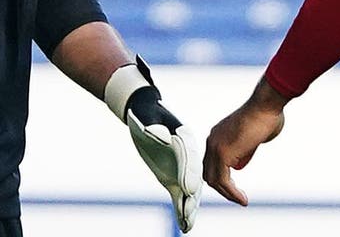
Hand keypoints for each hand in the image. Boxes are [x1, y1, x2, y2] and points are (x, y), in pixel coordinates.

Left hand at [105, 58, 202, 232]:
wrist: (145, 115)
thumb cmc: (146, 114)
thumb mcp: (150, 119)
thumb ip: (157, 129)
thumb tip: (165, 138)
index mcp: (184, 139)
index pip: (189, 159)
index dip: (190, 174)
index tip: (190, 188)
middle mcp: (187, 156)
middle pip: (193, 177)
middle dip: (192, 197)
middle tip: (190, 212)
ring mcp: (182, 168)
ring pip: (189, 190)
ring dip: (189, 208)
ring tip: (188, 224)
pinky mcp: (174, 178)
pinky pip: (180, 195)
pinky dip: (182, 209)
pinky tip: (184, 224)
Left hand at [203, 79, 286, 206]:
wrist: (266, 105)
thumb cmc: (266, 115)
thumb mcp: (253, 136)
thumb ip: (246, 148)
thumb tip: (244, 158)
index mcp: (218, 134)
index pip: (212, 162)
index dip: (221, 177)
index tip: (234, 187)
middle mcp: (213, 140)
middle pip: (209, 171)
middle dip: (222, 188)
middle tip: (237, 196)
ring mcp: (215, 146)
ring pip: (214, 179)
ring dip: (227, 193)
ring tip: (241, 200)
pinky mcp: (223, 153)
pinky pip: (223, 181)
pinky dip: (231, 193)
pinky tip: (242, 199)